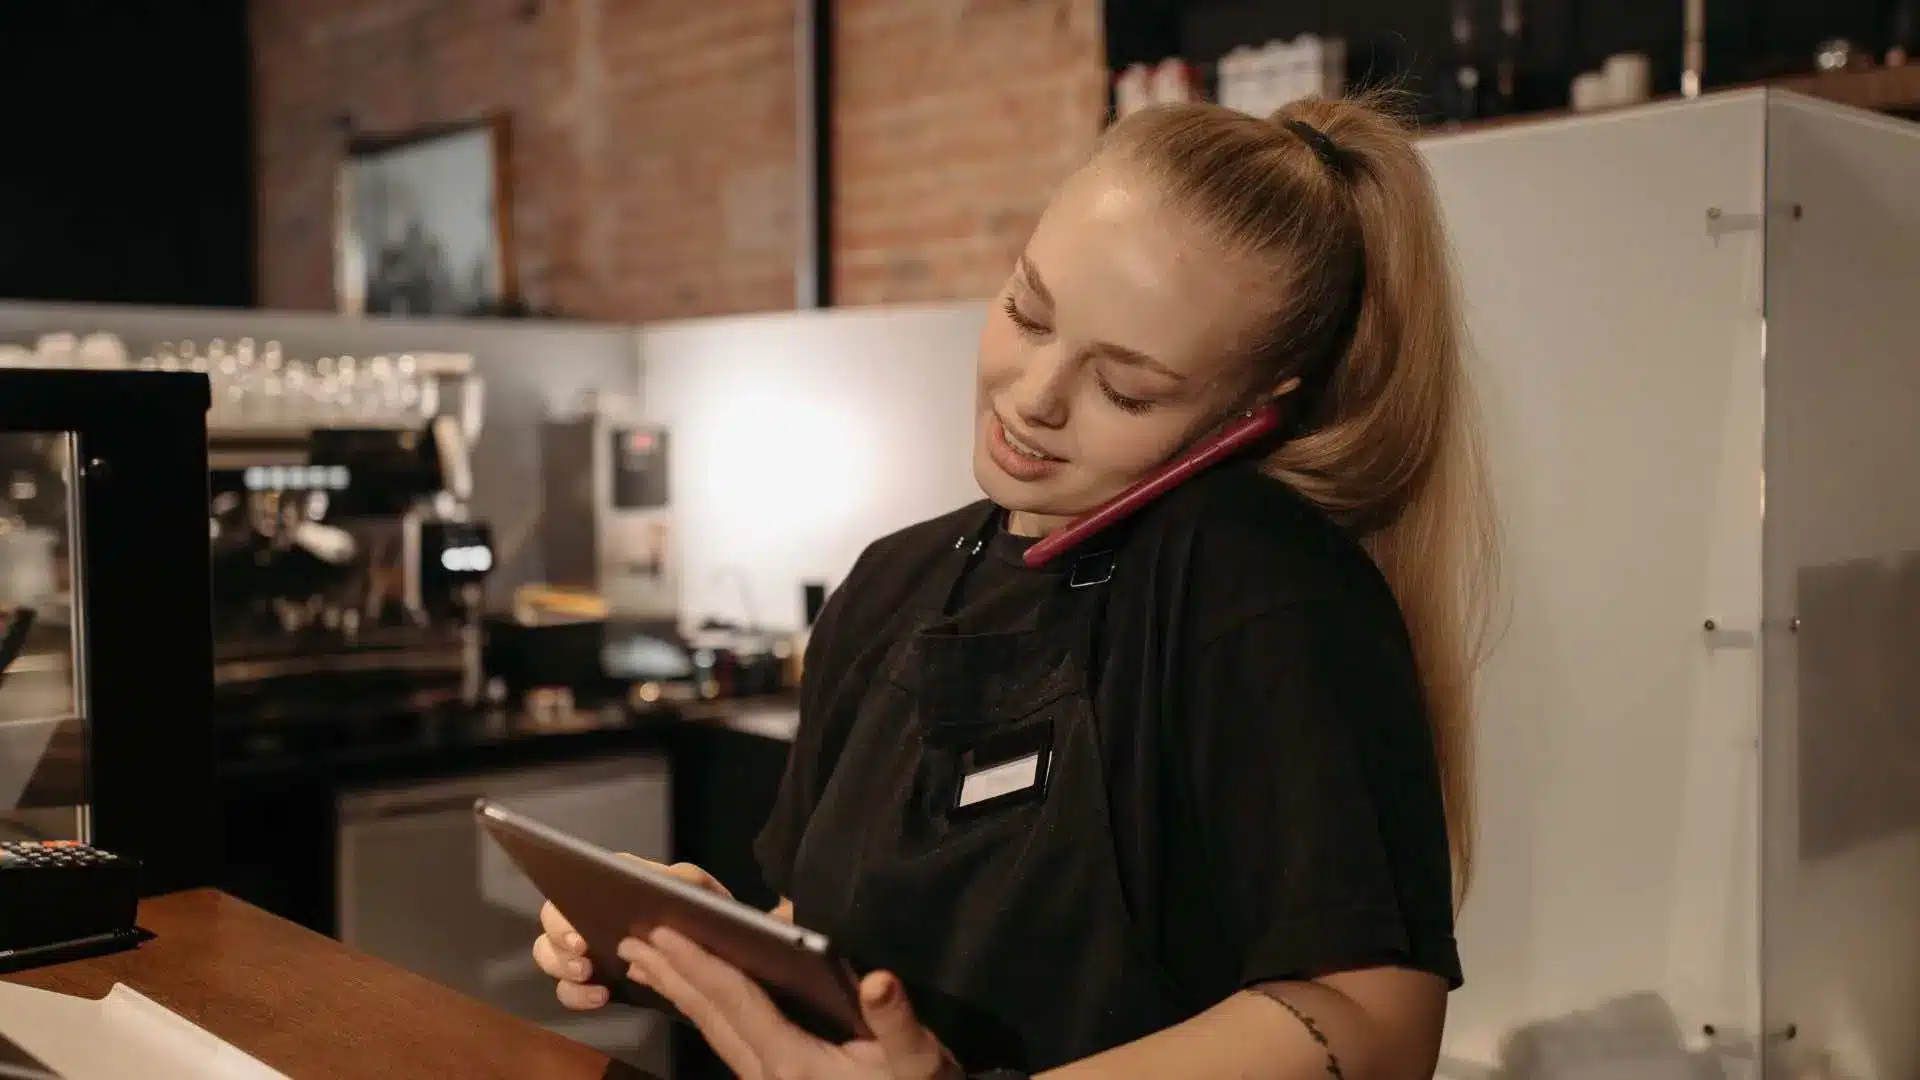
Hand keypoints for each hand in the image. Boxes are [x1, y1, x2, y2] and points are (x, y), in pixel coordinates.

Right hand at [531, 857, 731, 1010]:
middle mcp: (591, 913)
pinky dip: (576, 994)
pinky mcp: (593, 981)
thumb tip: (658, 883)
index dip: (566, 902)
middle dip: (558, 936)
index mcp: (612, 885)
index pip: (574, 882)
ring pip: (550, 953)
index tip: (580, 926)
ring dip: (560, 965)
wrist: (714, 957)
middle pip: (552, 917)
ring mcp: (589, 949)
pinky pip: (567, 989)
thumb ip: (684, 880)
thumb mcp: (701, 890)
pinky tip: (600, 996)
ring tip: (586, 973)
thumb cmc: (702, 914)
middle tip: (581, 952)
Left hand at [619, 927, 960, 1079]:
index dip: (698, 963)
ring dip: (678, 992)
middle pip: (711, 1016)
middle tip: (632, 937)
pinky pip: (724, 1039)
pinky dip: (701, 1010)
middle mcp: (769, 1074)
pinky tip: (691, 995)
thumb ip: (897, 1022)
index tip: (662, 931)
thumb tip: (878, 980)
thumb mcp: (920, 1062)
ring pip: (712, 1030)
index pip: (736, 1002)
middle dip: (672, 974)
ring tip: (644, 962)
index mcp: (795, 1062)